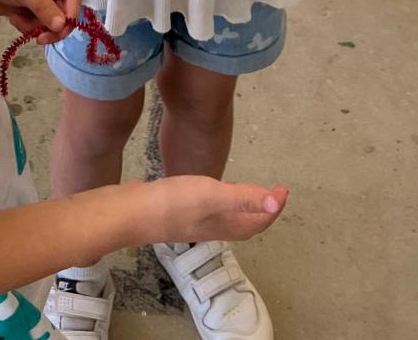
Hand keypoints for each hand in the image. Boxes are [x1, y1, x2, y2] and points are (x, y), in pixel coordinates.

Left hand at [0, 0, 80, 43]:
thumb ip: (45, 8)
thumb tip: (62, 26)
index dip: (70, 15)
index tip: (59, 31)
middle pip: (64, 13)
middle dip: (52, 27)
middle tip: (40, 39)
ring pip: (51, 22)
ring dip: (36, 26)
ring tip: (18, 20)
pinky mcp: (30, 9)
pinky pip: (38, 24)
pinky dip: (27, 26)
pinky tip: (14, 18)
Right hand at [145, 174, 287, 246]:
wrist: (133, 212)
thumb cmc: (174, 203)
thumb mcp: (213, 195)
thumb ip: (244, 197)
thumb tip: (278, 204)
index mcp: (228, 226)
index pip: (260, 220)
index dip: (274, 206)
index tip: (284, 189)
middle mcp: (216, 228)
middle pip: (248, 222)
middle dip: (264, 208)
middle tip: (274, 190)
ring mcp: (199, 222)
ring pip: (231, 218)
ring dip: (245, 206)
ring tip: (250, 190)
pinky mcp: (184, 213)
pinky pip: (214, 210)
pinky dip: (223, 202)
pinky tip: (213, 191)